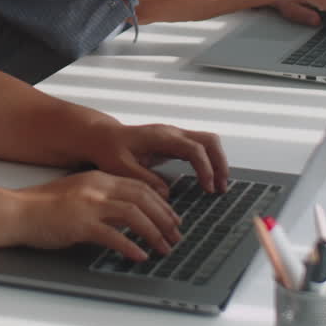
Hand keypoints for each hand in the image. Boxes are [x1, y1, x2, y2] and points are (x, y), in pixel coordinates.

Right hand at [12, 170, 180, 260]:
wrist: (17, 211)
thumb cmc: (42, 206)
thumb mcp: (78, 193)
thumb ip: (101, 199)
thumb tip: (125, 215)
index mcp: (98, 178)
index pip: (139, 186)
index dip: (160, 202)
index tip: (171, 216)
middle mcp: (97, 187)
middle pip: (143, 197)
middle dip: (164, 217)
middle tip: (176, 233)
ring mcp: (90, 205)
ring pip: (134, 214)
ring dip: (154, 232)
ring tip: (164, 247)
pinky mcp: (81, 224)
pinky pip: (114, 236)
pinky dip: (131, 246)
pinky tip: (139, 256)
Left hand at [81, 122, 228, 196]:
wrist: (103, 137)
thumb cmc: (109, 149)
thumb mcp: (120, 167)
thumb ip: (143, 179)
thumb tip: (166, 193)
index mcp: (160, 136)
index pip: (194, 148)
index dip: (205, 168)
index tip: (208, 187)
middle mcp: (171, 132)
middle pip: (209, 140)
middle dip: (220, 163)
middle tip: (222, 188)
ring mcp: (175, 135)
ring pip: (208, 142)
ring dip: (217, 162)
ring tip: (219, 187)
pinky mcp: (174, 142)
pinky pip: (200, 148)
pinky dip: (209, 162)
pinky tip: (208, 180)